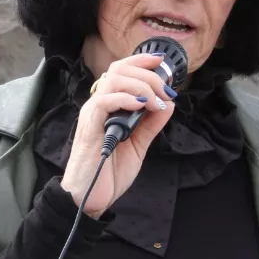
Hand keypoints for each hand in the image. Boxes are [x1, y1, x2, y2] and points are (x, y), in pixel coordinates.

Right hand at [59, 53, 176, 217]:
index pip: (121, 71)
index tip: (160, 61)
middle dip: (147, 74)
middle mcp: (98, 105)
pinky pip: (104, 102)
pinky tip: (141, 107)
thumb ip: (151, 125)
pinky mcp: (90, 127)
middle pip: (119, 70)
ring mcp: (92, 114)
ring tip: (156, 103)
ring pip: (113, 80)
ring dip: (141, 86)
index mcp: (109, 106)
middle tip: (166, 92)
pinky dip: (126, 99)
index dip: (140, 61)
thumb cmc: (109, 172)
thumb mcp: (138, 145)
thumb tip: (168, 105)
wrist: (90, 198)